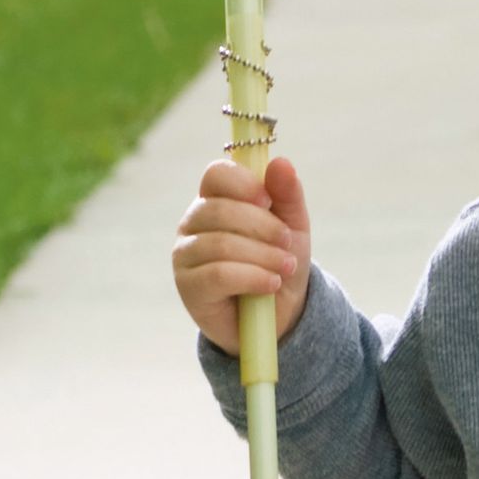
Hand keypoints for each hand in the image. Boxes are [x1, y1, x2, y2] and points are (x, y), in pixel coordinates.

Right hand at [172, 154, 310, 353]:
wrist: (278, 315)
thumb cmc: (279, 263)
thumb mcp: (293, 228)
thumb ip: (287, 196)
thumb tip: (281, 162)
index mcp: (215, 199)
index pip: (216, 174)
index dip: (243, 183)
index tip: (268, 201)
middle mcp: (193, 222)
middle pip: (220, 210)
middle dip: (262, 227)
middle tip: (288, 244)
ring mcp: (186, 254)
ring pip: (221, 244)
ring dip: (262, 256)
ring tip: (285, 268)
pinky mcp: (188, 286)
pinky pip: (218, 274)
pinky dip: (252, 277)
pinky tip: (271, 284)